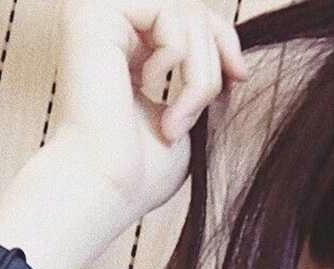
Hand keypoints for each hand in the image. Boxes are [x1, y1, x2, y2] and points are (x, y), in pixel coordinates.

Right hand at [52, 0, 250, 217]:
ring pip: (186, 14)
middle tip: (195, 116)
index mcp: (124, 45)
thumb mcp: (187, 114)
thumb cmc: (140, 170)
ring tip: (175, 120)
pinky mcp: (93, 13)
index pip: (187, 17)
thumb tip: (237, 62)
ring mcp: (96, 13)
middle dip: (210, 65)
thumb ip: (203, 79)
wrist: (106, 185)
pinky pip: (169, 14)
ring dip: (197, 74)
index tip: (240, 77)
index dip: (223, 41)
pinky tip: (147, 92)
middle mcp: (107, 23)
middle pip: (192, 12)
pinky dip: (178, 60)